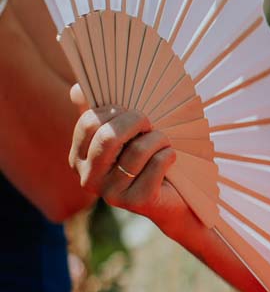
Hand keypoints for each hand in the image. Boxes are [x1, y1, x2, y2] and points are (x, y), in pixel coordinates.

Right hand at [68, 87, 186, 228]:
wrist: (171, 196)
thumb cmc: (145, 156)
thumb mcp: (121, 132)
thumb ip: (100, 110)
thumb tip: (76, 90)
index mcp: (79, 158)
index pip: (89, 123)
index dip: (116, 110)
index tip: (131, 112)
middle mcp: (89, 179)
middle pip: (109, 136)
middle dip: (136, 120)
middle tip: (149, 124)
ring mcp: (111, 194)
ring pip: (138, 149)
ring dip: (158, 138)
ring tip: (163, 142)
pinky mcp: (137, 202)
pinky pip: (158, 162)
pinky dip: (169, 154)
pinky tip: (169, 159)